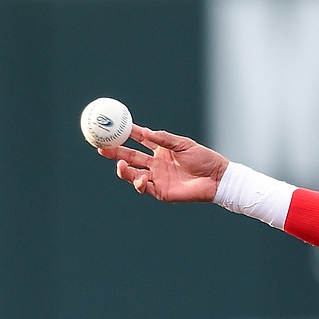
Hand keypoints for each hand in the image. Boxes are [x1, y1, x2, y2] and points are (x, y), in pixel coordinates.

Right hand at [99, 125, 228, 202]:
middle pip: (130, 157)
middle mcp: (156, 164)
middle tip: (101, 147)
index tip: (112, 126)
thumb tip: (145, 132)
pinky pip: (145, 188)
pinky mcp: (162, 192)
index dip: (125, 134)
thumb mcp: (184, 144)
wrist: (217, 178)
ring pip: (133, 174)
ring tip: (120, 165)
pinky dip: (140, 183)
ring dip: (124, 170)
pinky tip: (141, 178)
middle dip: (115, 152)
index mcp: (161, 150)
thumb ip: (164, 139)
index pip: (139, 140)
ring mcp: (158, 178)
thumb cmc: (204, 159)